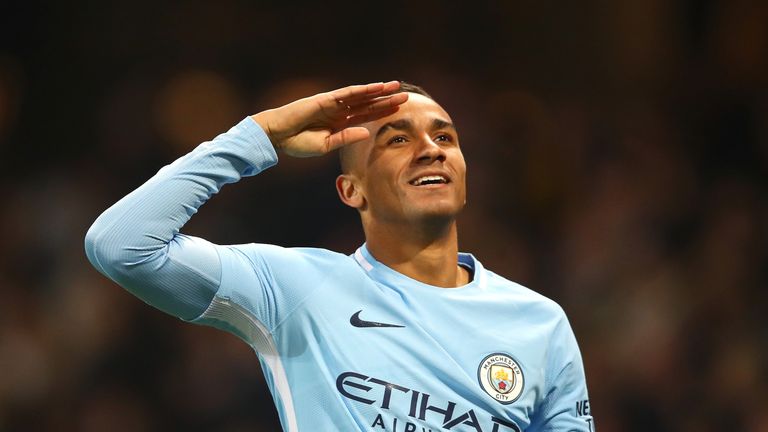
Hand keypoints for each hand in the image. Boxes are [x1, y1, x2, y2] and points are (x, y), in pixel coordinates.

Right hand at [251, 81, 406, 156]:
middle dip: (387, 100)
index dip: (382, 112)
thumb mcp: (326, 145)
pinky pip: (348, 93)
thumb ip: (346, 138)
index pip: (366, 116)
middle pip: (368, 104)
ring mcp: (333, 104)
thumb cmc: (297, 143)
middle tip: (406, 96)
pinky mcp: (326, 99)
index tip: (399, 109)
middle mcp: (339, 112)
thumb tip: (367, 132)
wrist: (278, 136)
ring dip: (379, 91)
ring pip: (361, 96)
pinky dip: (363, 90)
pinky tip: (376, 87)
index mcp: (339, 124)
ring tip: (396, 87)